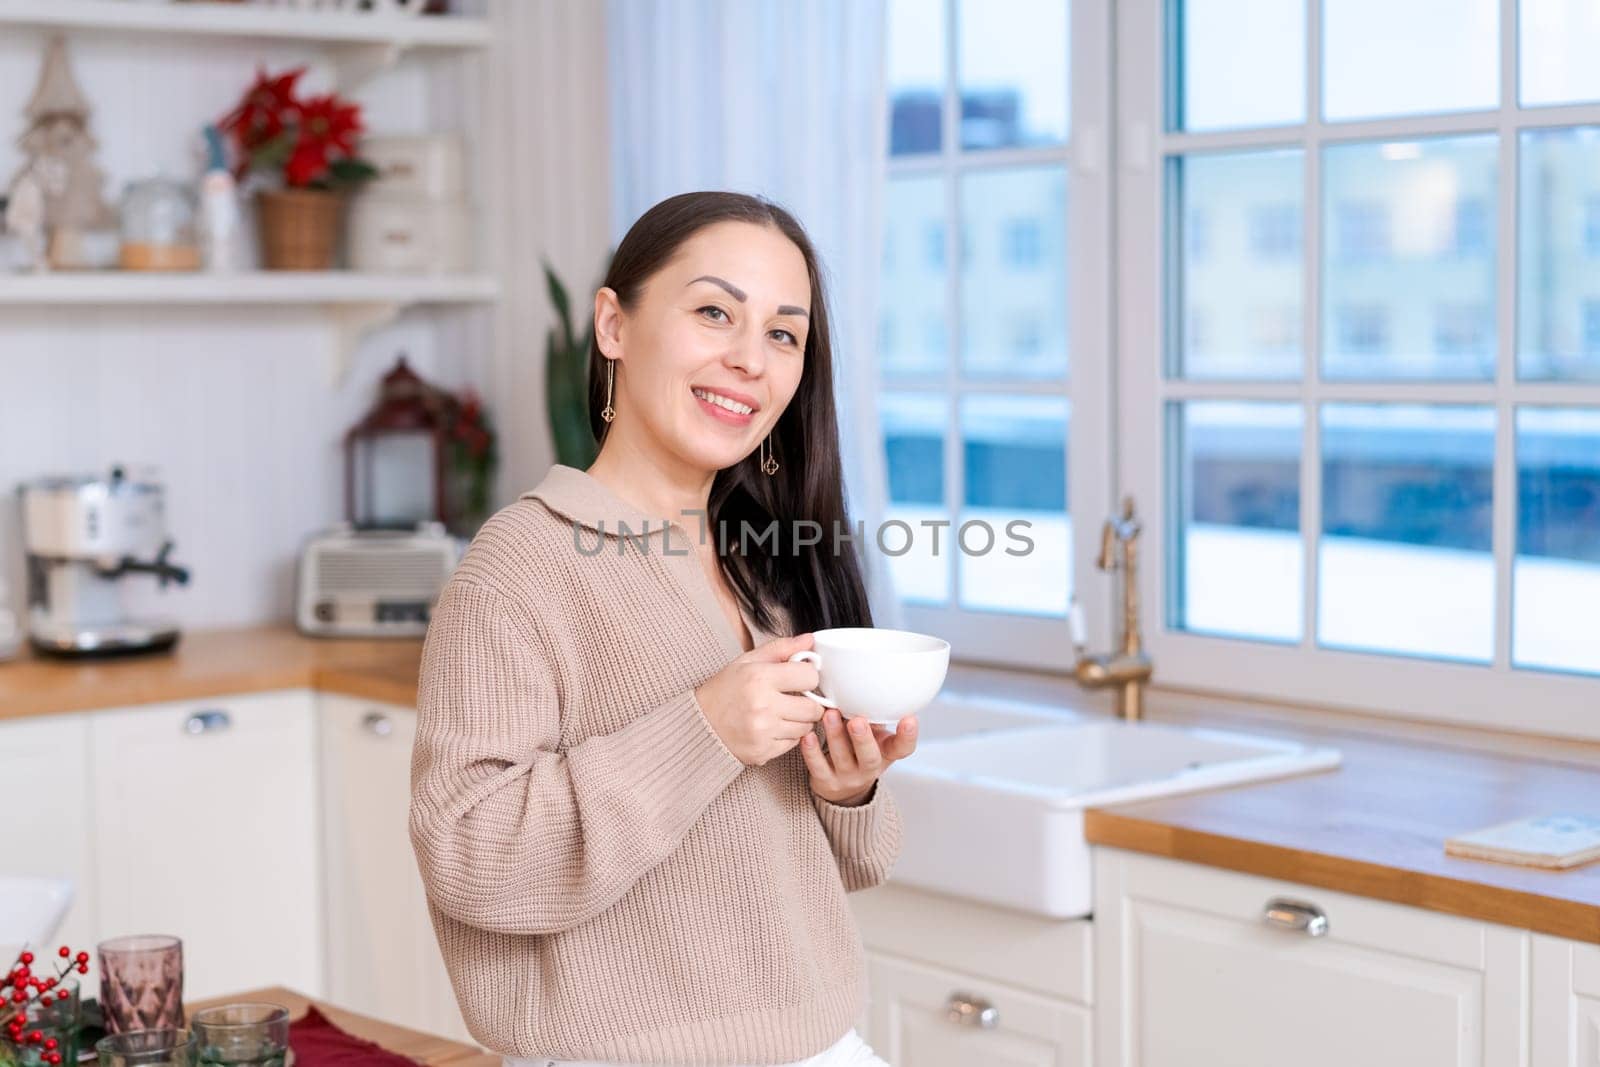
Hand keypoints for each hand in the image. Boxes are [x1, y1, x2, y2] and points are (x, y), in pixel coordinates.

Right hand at [694, 633, 828, 765]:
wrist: (700, 724)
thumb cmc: (725, 690)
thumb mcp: (748, 661)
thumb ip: (781, 649)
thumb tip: (809, 640)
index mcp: (760, 677)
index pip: (810, 677)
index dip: (808, 676)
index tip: (800, 678)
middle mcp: (762, 705)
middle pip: (813, 708)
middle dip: (809, 702)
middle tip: (796, 699)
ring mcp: (763, 731)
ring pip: (806, 728)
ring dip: (800, 720)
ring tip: (782, 713)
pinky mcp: (763, 751)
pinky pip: (793, 743)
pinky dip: (788, 736)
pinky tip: (773, 727)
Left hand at [801, 706, 918, 805]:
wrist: (843, 787)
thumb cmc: (859, 748)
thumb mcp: (874, 735)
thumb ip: (873, 715)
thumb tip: (868, 679)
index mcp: (886, 753)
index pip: (903, 748)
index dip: (908, 735)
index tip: (910, 718)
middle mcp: (869, 767)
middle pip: (870, 757)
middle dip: (863, 738)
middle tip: (858, 721)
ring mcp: (848, 776)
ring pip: (842, 758)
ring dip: (835, 735)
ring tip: (829, 714)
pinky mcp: (826, 781)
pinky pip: (818, 767)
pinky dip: (812, 752)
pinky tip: (807, 736)